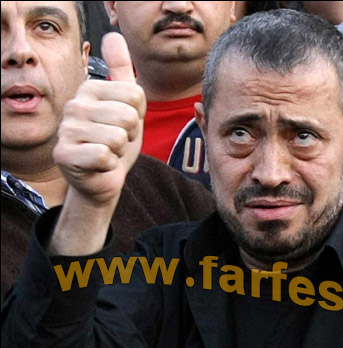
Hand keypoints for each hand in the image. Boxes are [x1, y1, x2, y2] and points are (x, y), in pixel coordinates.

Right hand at [53, 32, 145, 207]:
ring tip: (108, 151)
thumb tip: (113, 35)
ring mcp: (66, 129)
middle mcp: (74, 104)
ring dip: (120, 151)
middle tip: (117, 141)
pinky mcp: (64, 154)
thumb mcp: (127, 104)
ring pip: (118, 138)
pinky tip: (99, 164)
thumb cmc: (115, 140)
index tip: (125, 123)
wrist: (102, 177)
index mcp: (90, 88)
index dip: (139, 115)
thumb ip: (122, 71)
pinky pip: (104, 156)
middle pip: (128, 116)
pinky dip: (109, 165)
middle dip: (130, 134)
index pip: (136, 94)